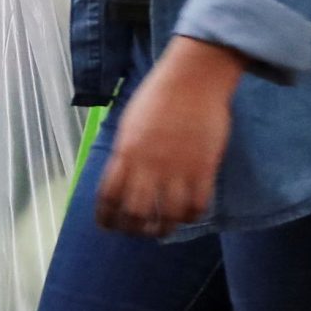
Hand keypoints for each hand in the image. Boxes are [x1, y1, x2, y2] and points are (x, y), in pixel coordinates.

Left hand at [95, 36, 243, 237]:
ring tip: (162, 228)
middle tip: (137, 230)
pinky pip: (197, 206)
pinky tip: (187, 215)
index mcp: (125, 153)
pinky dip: (191, 217)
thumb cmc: (158, 96)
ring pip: (168, 217)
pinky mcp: (204, 170)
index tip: (107, 225)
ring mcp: (178, 170)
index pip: (108, 197)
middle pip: (136, 214)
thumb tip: (123, 180)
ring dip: (163, 228)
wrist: (193, 80)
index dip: (106, 217)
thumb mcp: (129, 124)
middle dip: (133, 229)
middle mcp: (148, 166)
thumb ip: (125, 155)